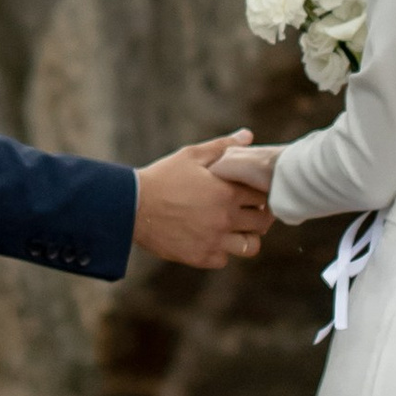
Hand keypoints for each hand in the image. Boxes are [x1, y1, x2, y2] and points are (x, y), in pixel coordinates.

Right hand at [132, 132, 273, 270]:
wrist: (132, 206)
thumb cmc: (162, 177)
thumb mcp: (191, 156)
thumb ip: (222, 146)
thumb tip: (247, 135)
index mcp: (227, 192)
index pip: (263, 196)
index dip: (260, 194)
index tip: (252, 194)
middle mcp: (225, 218)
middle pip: (262, 222)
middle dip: (259, 216)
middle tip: (246, 211)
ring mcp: (214, 240)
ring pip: (249, 246)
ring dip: (245, 237)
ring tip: (233, 229)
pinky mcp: (200, 257)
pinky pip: (223, 259)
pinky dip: (220, 251)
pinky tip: (210, 239)